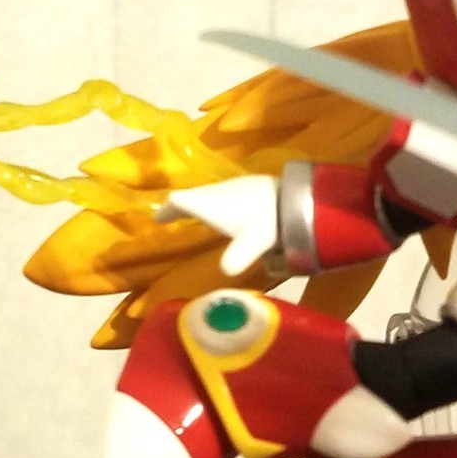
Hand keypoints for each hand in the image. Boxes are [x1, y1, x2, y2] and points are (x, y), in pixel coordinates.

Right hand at [155, 174, 279, 274]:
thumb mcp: (252, 243)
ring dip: (200, 202)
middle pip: (193, 195)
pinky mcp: (251, 185)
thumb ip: (236, 258)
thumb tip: (224, 272)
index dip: (168, 210)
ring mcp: (235, 185)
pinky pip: (225, 193)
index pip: (181, 201)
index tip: (158, 219)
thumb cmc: (269, 219)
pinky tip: (229, 212)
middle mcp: (218, 191)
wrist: (298, 196)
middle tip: (170, 216)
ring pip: (210, 193)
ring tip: (197, 214)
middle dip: (181, 205)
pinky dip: (217, 201)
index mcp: (212, 204)